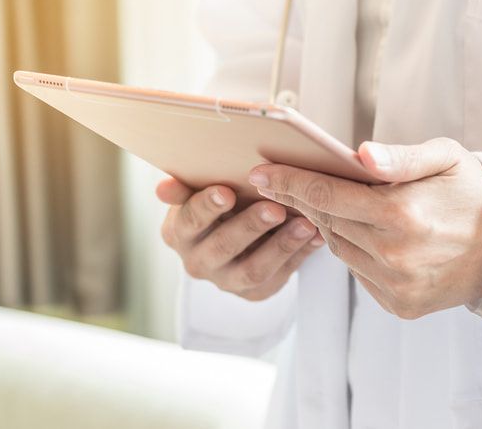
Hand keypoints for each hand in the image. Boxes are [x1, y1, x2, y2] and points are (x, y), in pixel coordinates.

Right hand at [156, 178, 323, 300]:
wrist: (235, 234)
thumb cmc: (218, 201)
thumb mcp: (198, 191)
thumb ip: (185, 187)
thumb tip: (164, 187)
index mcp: (178, 233)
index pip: (189, 220)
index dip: (207, 207)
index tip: (227, 191)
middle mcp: (197, 262)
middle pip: (223, 247)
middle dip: (250, 226)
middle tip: (274, 208)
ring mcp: (226, 281)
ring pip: (253, 269)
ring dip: (282, 245)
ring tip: (306, 224)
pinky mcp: (254, 292)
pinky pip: (278, 277)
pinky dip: (300, 255)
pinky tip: (317, 236)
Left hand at [247, 138, 481, 318]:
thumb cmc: (476, 191)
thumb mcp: (446, 157)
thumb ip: (401, 156)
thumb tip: (360, 155)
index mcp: (402, 214)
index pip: (326, 195)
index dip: (289, 181)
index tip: (260, 171)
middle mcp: (395, 256)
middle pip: (326, 222)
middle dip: (304, 199)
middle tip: (283, 180)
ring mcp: (397, 286)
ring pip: (339, 249)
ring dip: (332, 225)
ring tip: (336, 203)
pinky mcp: (400, 305)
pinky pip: (359, 273)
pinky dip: (356, 251)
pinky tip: (369, 233)